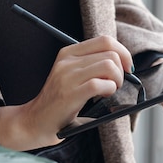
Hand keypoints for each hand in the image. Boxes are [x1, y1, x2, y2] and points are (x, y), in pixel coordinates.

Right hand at [0, 35, 133, 150]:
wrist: (35, 121)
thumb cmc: (59, 101)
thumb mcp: (71, 75)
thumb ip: (91, 65)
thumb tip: (124, 62)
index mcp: (68, 53)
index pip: (105, 40)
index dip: (123, 53)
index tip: (127, 67)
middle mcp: (67, 61)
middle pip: (110, 54)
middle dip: (121, 70)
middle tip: (116, 84)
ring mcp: (67, 76)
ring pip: (109, 66)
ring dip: (117, 80)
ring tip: (109, 90)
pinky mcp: (70, 93)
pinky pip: (100, 84)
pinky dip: (109, 90)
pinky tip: (102, 96)